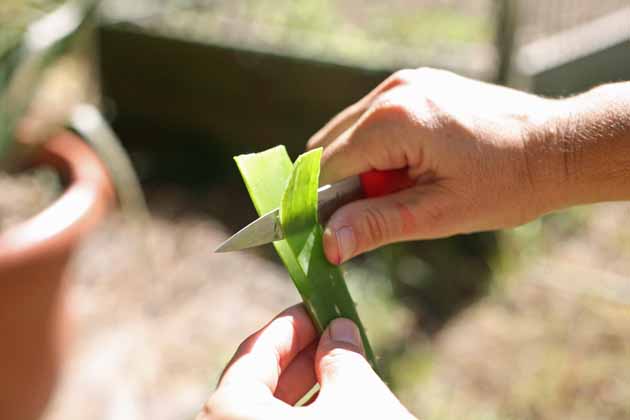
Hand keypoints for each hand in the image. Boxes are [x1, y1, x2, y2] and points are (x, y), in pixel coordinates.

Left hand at [197, 304, 414, 419]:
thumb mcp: (357, 396)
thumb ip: (341, 354)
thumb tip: (337, 330)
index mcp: (228, 412)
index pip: (255, 352)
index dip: (292, 324)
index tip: (319, 306)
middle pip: (258, 383)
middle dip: (301, 356)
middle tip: (334, 334)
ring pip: (268, 412)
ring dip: (306, 388)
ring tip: (341, 366)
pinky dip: (302, 415)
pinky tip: (336, 403)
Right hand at [308, 67, 562, 263]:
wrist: (556, 147)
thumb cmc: (506, 183)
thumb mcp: (438, 213)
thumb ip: (376, 224)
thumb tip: (328, 246)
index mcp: (393, 121)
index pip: (327, 168)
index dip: (322, 205)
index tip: (328, 231)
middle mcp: (392, 91)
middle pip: (332, 147)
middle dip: (347, 185)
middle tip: (386, 207)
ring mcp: (404, 83)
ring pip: (351, 133)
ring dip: (364, 166)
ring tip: (410, 184)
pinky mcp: (416, 85)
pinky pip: (373, 121)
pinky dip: (380, 149)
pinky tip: (417, 165)